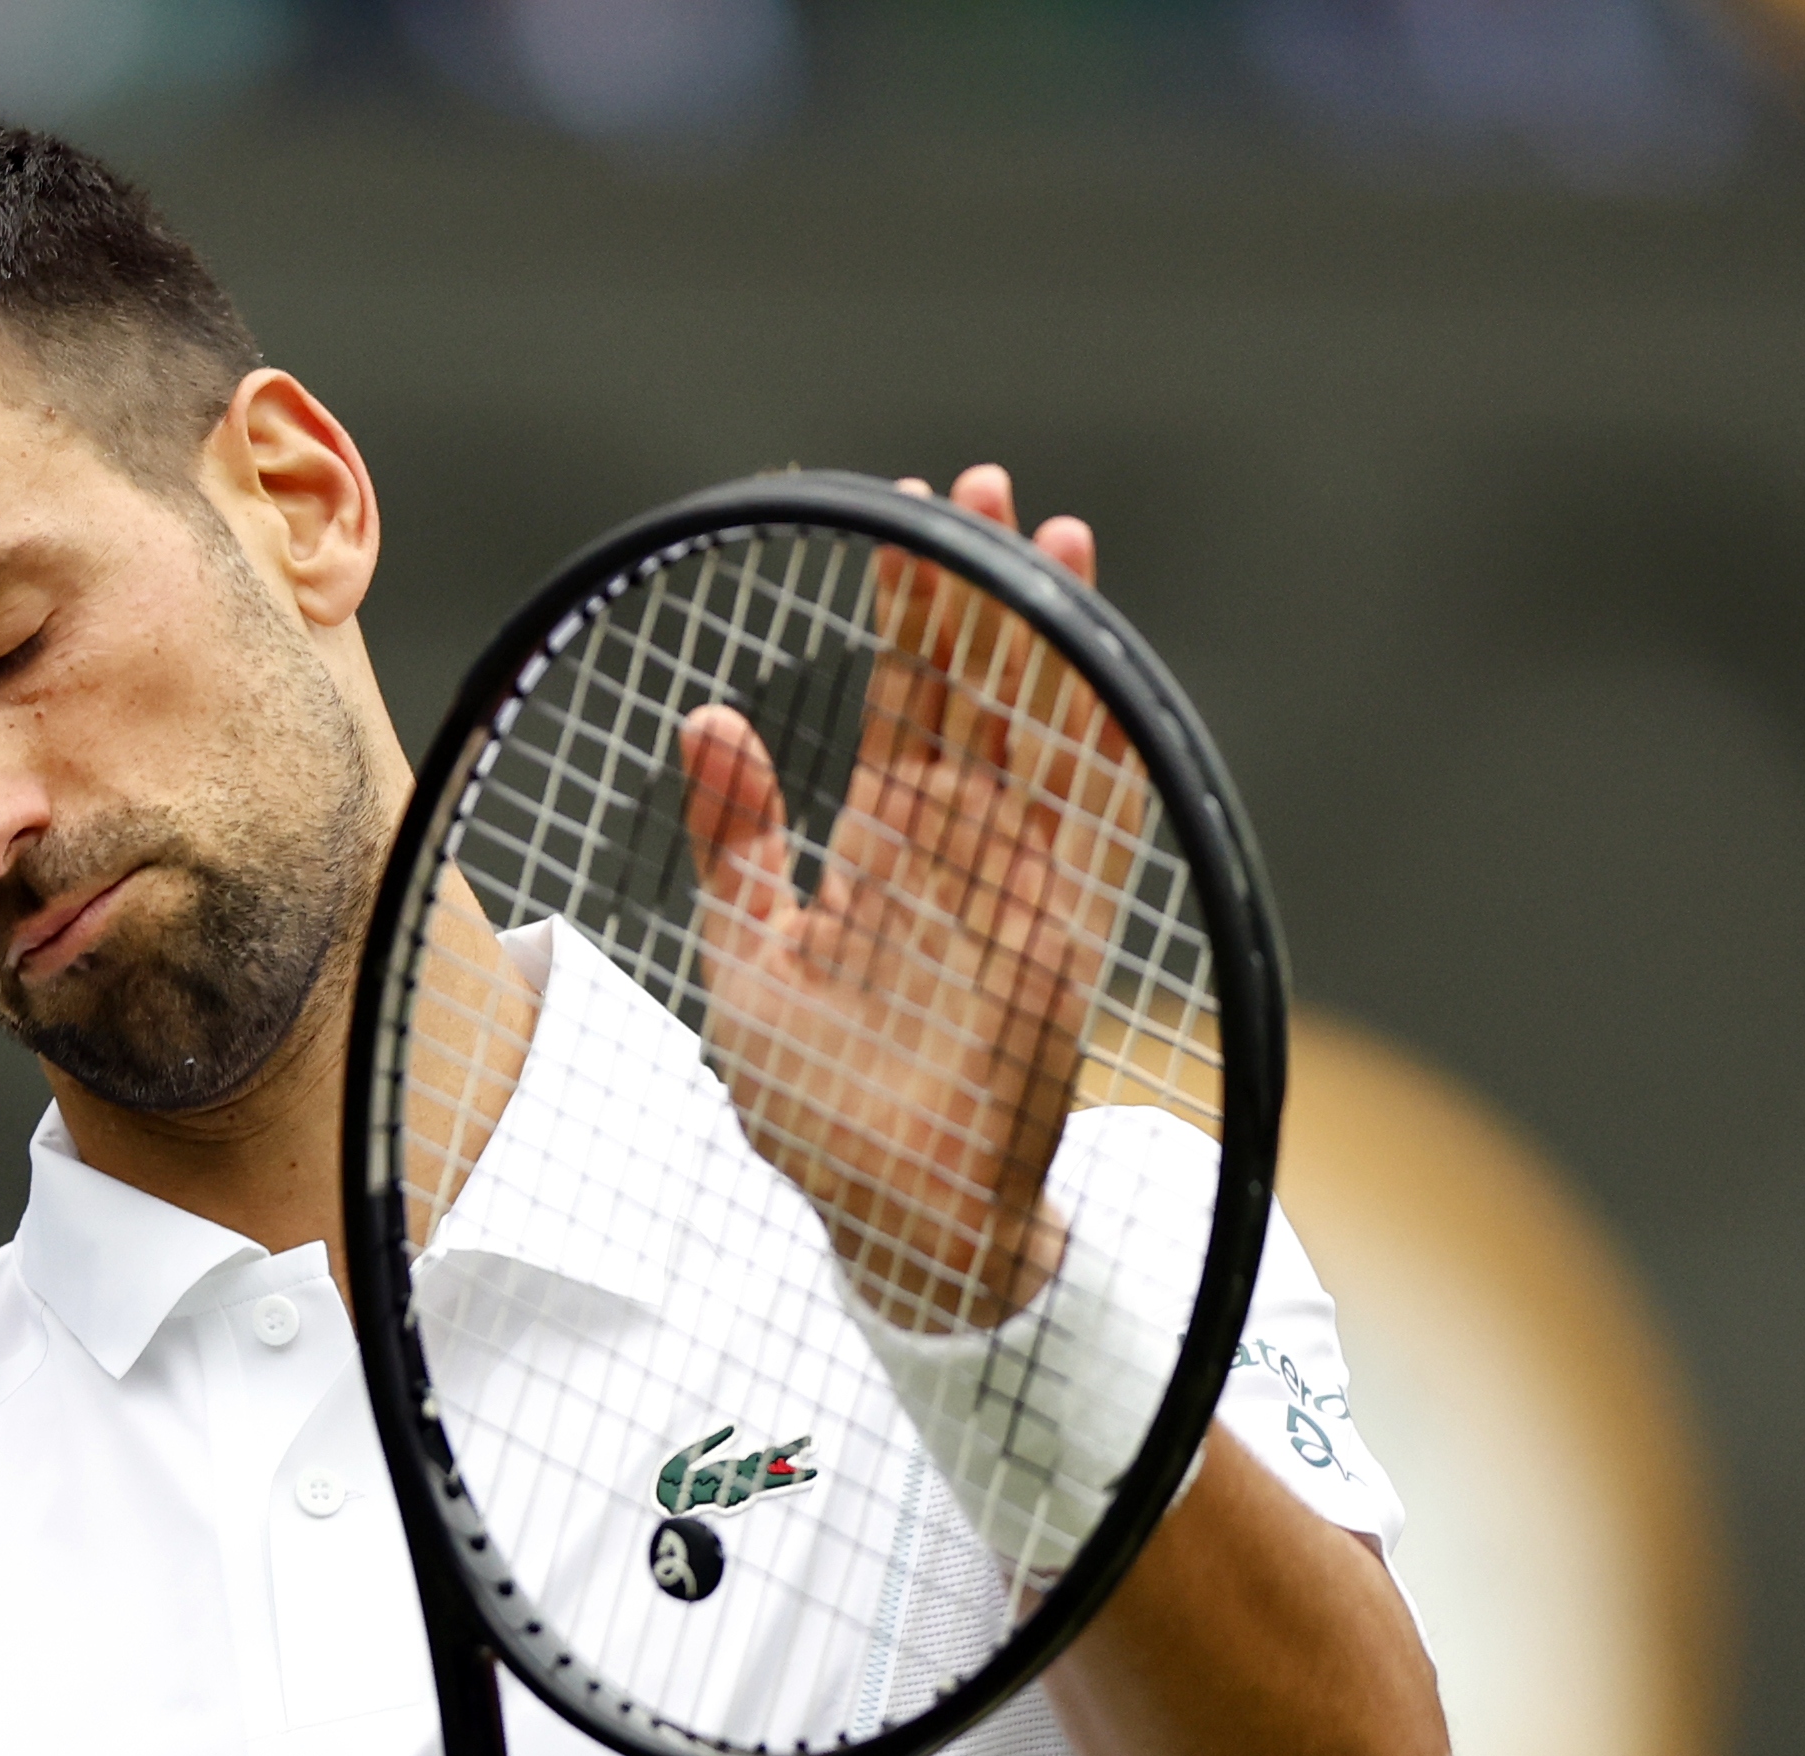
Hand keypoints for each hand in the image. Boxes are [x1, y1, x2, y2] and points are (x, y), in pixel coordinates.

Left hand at [679, 463, 1155, 1334]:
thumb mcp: (747, 968)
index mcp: (880, 855)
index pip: (899, 707)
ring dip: (1046, 637)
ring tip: (1048, 529)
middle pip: (976, 694)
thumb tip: (703, 715)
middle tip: (975, 484)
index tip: (894, 516)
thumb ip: (738, 848)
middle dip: (976, 592)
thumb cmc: (816, 1114)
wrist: (897, 1223)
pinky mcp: (1064, 935)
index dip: (901, 617)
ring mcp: (1017, 888)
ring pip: (1040, 732)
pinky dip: (1099, 742)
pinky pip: (1091, 823)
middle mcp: (956, 856)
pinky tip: (1100, 662)